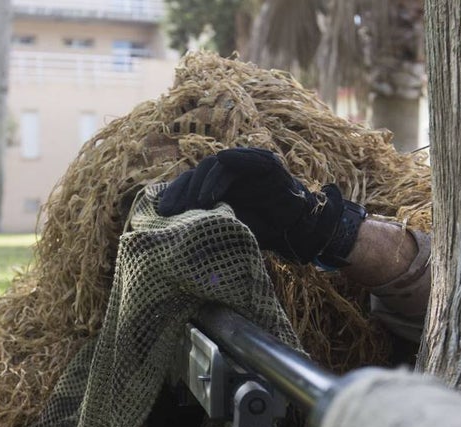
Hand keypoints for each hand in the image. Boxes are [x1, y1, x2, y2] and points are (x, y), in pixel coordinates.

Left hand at [156, 147, 363, 266]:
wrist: (297, 230)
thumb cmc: (262, 231)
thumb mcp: (226, 225)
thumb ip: (205, 218)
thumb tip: (173, 226)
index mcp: (219, 183)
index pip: (190, 181)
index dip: (176, 193)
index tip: (163, 212)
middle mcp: (231, 170)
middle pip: (199, 171)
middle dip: (185, 190)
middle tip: (175, 211)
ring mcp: (248, 163)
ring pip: (215, 164)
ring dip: (203, 183)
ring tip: (197, 204)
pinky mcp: (265, 163)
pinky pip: (240, 161)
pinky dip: (226, 170)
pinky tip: (214, 187)